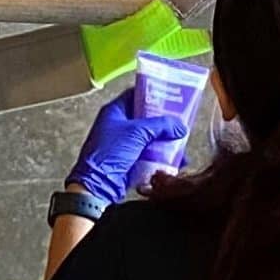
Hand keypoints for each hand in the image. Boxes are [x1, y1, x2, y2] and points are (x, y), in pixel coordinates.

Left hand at [66, 88, 193, 206]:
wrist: (98, 184)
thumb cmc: (108, 154)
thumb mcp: (137, 132)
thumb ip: (160, 126)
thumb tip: (179, 126)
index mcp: (114, 112)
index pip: (135, 95)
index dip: (152, 95)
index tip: (171, 97)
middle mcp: (118, 126)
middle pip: (146, 118)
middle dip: (163, 122)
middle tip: (180, 123)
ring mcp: (123, 144)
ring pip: (150, 138)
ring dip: (165, 142)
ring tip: (181, 145)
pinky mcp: (129, 160)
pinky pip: (149, 155)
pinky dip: (162, 157)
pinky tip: (175, 161)